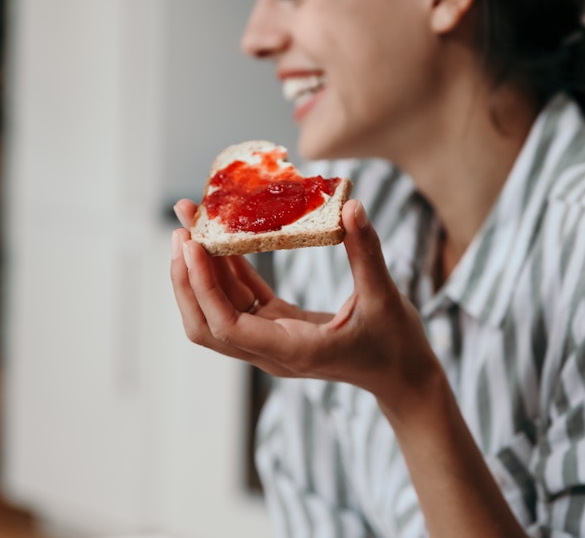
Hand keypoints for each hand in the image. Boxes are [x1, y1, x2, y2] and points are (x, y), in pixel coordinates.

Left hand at [170, 199, 440, 402]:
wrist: (403, 377)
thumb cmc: (397, 345)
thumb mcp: (385, 297)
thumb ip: (366, 253)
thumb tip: (352, 207)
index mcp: (292, 349)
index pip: (227, 326)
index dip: (203, 287)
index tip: (193, 244)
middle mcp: (272, 350)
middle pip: (207, 323)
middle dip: (187, 279)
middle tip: (182, 229)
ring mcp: (272, 340)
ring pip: (219, 310)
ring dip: (201, 271)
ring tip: (191, 223)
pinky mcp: (279, 327)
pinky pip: (242, 300)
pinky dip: (228, 271)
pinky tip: (222, 238)